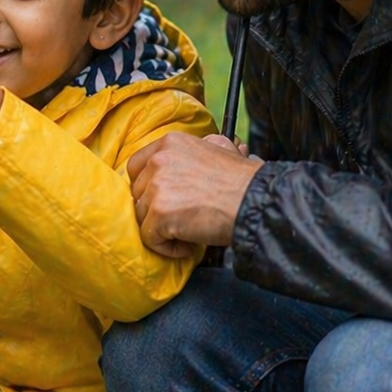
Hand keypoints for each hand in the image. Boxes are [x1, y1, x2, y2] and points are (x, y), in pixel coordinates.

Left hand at [127, 132, 263, 257]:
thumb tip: (185, 157)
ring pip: (142, 216)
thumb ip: (196, 148)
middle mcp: (159, 160)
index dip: (146, 187)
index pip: (136, 166)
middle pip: (138, 193)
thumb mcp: (220, 147)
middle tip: (181, 219)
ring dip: (162, 229)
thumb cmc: (242, 181)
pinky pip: (149, 238)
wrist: (255, 202)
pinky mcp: (159, 213)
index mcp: (170, 143)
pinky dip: (167, 248)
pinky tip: (188, 245)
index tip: (162, 200)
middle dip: (156, 210)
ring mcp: (157, 186)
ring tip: (188, 233)